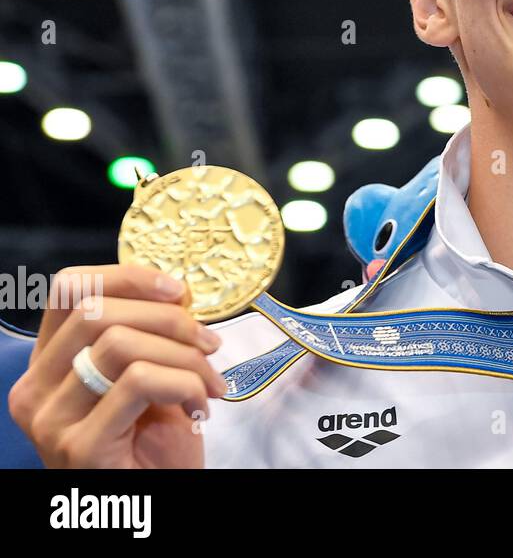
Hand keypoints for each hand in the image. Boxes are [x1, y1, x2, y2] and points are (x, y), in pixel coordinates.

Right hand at [7, 264, 226, 467]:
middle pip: (97, 312)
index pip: (69, 291)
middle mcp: (36, 390)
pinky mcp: (79, 447)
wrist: (155, 501)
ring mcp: (50, 421)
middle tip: (209, 345)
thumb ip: (148, 333)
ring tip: (210, 382)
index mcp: (48, 364)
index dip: (126, 277)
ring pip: (119, 345)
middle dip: (169, 320)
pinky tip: (200, 408)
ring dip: (185, 356)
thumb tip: (174, 291)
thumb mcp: (149, 373)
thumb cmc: (153, 443)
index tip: (176, 291)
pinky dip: (185, 384)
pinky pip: (139, 382)